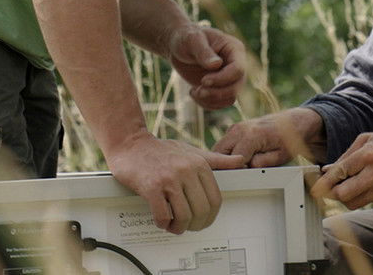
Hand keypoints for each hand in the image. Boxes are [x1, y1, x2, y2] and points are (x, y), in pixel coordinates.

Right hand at [106, 133, 244, 233]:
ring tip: (174, 225)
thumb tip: (241, 161)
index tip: (203, 221)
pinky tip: (161, 220)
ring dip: (179, 227)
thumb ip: (218, 160)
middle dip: (195, 225)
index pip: (215, 200)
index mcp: (199, 165)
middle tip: (188, 226)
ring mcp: (169, 179)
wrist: (131, 145)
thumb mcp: (193, 152)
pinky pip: (163, 216)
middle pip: (201, 211)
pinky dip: (163, 224)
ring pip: (184, 216)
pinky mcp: (151, 187)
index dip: (210, 217)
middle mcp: (186, 171)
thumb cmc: (161, 151)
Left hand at [166, 23, 245, 109]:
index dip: (223, 78)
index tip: (203, 81)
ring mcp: (229, 78)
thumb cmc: (186, 38)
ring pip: (230, 98)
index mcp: (234, 49)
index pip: (238, 69)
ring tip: (194, 91)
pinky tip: (193, 92)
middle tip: (197, 90)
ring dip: (211, 99)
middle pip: (237, 86)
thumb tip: (217, 64)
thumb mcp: (192, 40)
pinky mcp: (220, 88)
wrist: (178, 47)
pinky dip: (207, 103)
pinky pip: (220, 103)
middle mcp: (236, 64)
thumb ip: (204, 51)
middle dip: (217, 93)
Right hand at [214, 108, 325, 166]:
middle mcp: (239, 129)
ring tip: (241, 166)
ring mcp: (235, 127)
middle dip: (225, 166)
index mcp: (251, 135)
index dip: (237, 172)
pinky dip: (227, 153)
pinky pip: (223, 145)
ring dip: (224, 159)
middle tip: (239, 174)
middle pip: (220, 154)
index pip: (232, 161)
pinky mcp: (234, 129)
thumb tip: (246, 167)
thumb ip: (262, 163)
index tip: (245, 177)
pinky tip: (240, 159)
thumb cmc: (288, 140)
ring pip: (218, 149)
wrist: (292, 123)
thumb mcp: (280, 156)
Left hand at [310, 132, 372, 209]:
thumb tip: (327, 169)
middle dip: (331, 192)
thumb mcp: (368, 139)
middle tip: (327, 187)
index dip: (324, 182)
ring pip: (351, 202)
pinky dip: (358, 195)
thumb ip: (346, 155)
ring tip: (346, 184)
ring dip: (343, 196)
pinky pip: (364, 201)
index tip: (314, 188)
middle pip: (342, 194)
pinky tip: (363, 184)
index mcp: (368, 155)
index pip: (340, 173)